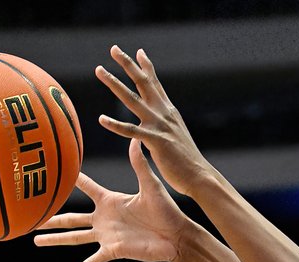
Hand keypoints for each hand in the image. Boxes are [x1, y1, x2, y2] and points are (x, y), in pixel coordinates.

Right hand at [35, 140, 190, 261]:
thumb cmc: (167, 210)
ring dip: (55, 240)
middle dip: (51, 216)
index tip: (51, 172)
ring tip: (36, 240)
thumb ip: (139, 164)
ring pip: (74, 238)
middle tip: (32, 214)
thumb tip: (136, 139)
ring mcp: (106, 236)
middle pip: (71, 217)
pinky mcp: (112, 251)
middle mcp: (104, 218)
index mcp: (110, 201)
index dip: (70, 180)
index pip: (85, 187)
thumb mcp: (150, 185)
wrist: (177, 235)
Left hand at [95, 45, 212, 196]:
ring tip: (99, 70)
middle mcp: (163, 113)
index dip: (147, 67)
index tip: (139, 51)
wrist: (199, 175)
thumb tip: (157, 124)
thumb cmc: (186, 160)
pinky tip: (101, 119)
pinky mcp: (155, 141)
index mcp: (169, 112)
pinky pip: (131, 131)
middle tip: (113, 48)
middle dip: (127, 64)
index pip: (156, 84)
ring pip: (132, 99)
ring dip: (114, 83)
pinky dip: (115, 125)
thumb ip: (164, 126)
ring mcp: (159, 126)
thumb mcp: (175, 136)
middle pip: (143, 82)